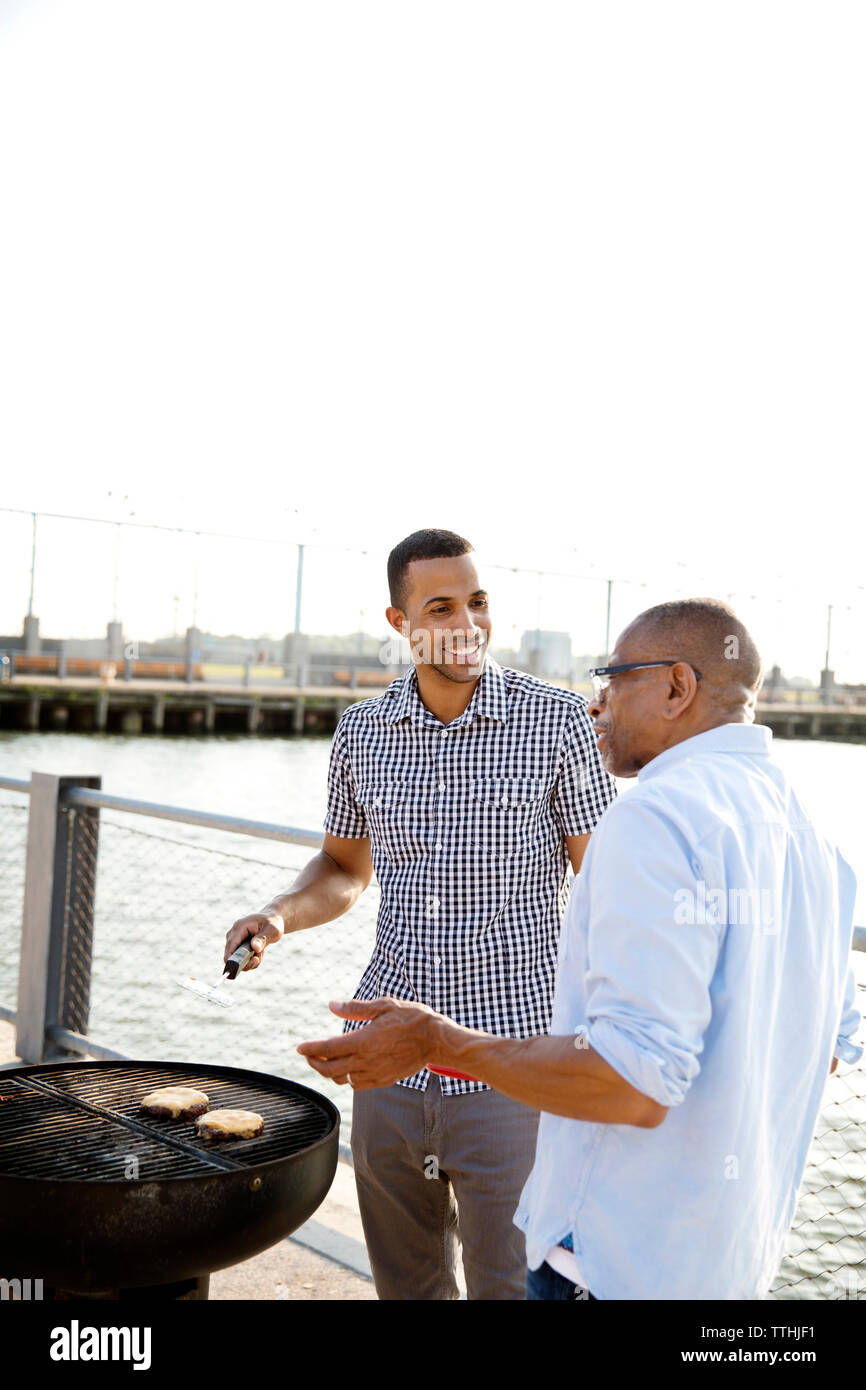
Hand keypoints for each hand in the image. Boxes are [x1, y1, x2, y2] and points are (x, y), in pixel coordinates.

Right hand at [225, 912, 283, 970]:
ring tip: (261, 952)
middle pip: (231, 956)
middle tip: (259, 959)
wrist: (272, 920)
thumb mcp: (272, 930)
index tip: (246, 965)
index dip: (233, 959)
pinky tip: (259, 953)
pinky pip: (241, 959)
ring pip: (236, 959)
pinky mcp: (237, 946)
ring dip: (250, 961)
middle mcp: (233, 934)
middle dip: (246, 962)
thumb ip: (262, 939)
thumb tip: (254, 948)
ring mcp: (234, 940)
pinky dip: (251, 960)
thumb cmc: (272, 923)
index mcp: (239, 927)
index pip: (230, 947)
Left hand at [297, 997, 438, 1087]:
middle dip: (314, 1062)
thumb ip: (354, 1008)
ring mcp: (374, 1073)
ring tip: (326, 1061)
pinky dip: (347, 1078)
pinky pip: (357, 1084)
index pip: (327, 1048)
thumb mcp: (383, 1006)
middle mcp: (365, 1061)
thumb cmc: (411, 1018)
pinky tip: (348, 1069)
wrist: (435, 1040)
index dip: (310, 1049)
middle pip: (329, 1069)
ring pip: (342, 1079)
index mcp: (363, 1041)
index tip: (300, 1047)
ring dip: (329, 1072)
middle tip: (308, 1055)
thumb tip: (331, 1005)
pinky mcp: (383, 1081)